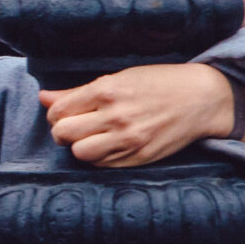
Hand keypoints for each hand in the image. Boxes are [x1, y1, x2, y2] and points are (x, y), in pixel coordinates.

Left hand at [41, 63, 241, 167]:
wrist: (201, 98)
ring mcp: (128, 140)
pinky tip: (109, 145)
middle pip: (63, 134)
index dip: (55, 114)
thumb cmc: (159, 83)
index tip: (65, 113)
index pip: (58, 111)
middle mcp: (116, 117)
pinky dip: (99, 157)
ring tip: (92, 137)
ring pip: (80, 153)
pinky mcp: (138, 157)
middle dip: (63, 132)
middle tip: (74, 127)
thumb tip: (43, 97)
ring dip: (80, 147)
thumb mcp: (119, 78)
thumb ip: (77, 92)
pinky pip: (102, 165)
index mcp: (107, 90)